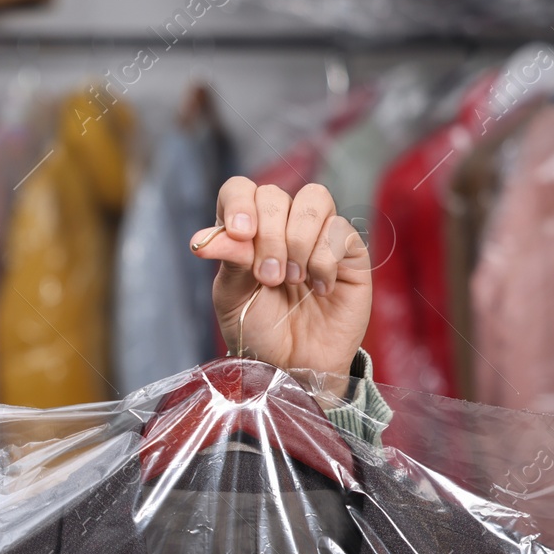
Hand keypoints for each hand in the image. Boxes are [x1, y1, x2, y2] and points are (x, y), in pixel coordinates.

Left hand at [190, 178, 370, 375]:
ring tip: (292, 281)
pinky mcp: (349, 252)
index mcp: (246, 230)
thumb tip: (203, 239)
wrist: (293, 364)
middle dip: (268, 236)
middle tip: (268, 278)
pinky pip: (340, 230)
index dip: (239, 202)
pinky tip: (319, 288)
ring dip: (298, 241)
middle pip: (275, 194)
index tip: (239, 232)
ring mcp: (318, 235)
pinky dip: (324, 260)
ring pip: (314, 199)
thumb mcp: (233, 298)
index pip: (240, 189)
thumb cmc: (258, 329)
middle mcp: (282, 225)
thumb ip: (228, 262)